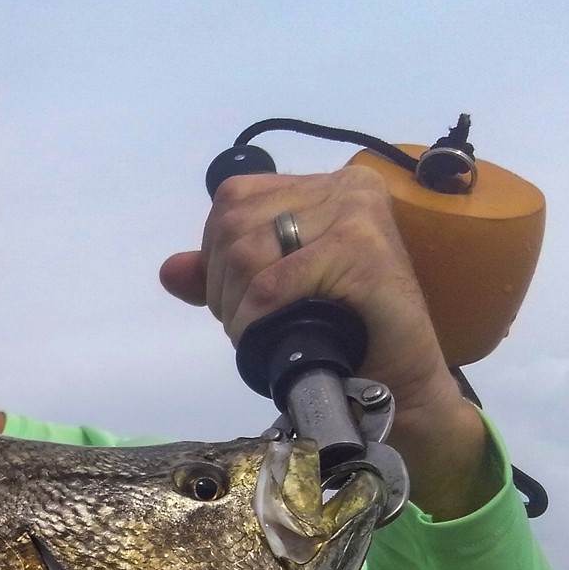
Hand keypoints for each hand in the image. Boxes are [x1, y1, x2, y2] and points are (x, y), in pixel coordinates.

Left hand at [159, 167, 498, 519]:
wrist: (398, 382)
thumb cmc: (340, 334)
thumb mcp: (272, 293)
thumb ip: (223, 274)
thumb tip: (171, 270)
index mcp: (324, 186)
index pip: (233, 199)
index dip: (216, 253)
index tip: (239, 296)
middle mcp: (345, 188)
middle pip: (233, 223)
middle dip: (223, 284)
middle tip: (250, 321)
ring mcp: (357, 215)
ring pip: (246, 253)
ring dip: (238, 307)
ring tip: (262, 332)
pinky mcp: (362, 250)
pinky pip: (274, 282)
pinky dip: (258, 317)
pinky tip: (270, 336)